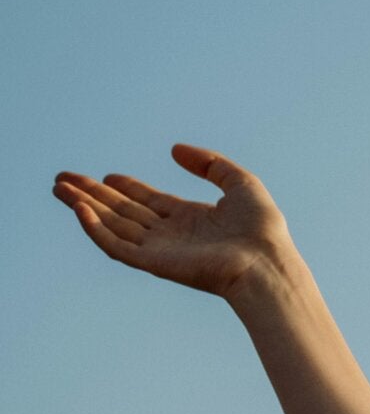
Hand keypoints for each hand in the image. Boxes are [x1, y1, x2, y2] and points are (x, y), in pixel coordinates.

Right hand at [52, 145, 292, 303]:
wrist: (266, 263)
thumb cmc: (262, 230)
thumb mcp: (240, 183)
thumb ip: (209, 163)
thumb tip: (174, 150)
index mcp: (190, 219)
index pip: (149, 202)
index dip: (127, 188)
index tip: (107, 176)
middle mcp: (171, 235)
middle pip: (123, 212)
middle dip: (93, 195)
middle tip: (63, 179)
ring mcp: (159, 250)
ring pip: (112, 226)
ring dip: (83, 207)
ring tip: (59, 188)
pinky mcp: (152, 263)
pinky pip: (116, 246)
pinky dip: (95, 229)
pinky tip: (79, 209)